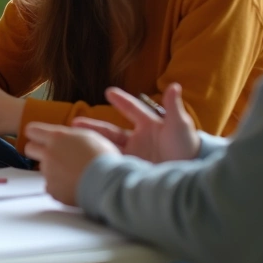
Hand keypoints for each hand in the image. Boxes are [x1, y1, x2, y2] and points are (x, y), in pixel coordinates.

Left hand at [23, 122, 118, 205]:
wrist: (108, 184)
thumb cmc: (103, 158)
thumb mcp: (89, 136)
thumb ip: (70, 135)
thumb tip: (62, 136)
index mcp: (57, 138)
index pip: (32, 130)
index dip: (35, 134)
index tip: (38, 137)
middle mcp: (48, 154)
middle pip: (30, 148)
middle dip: (37, 150)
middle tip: (52, 155)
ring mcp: (48, 173)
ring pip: (44, 168)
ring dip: (54, 169)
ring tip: (73, 173)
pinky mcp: (52, 189)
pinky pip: (51, 186)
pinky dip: (59, 186)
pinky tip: (73, 185)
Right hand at [71, 84, 199, 163]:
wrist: (188, 177)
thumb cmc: (188, 148)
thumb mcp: (180, 126)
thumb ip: (173, 107)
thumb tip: (174, 85)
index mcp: (150, 125)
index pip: (132, 109)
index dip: (121, 101)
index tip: (109, 92)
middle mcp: (140, 139)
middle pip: (112, 130)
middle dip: (94, 126)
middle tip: (75, 122)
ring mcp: (135, 154)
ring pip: (108, 146)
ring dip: (93, 142)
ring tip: (74, 140)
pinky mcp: (132, 169)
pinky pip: (112, 162)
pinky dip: (100, 159)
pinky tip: (86, 158)